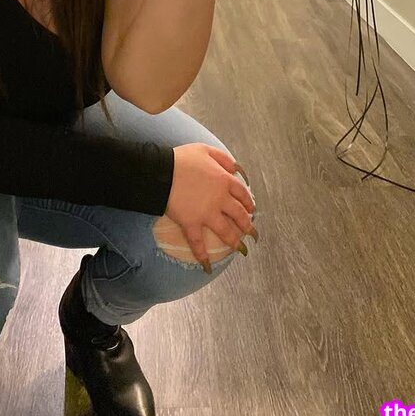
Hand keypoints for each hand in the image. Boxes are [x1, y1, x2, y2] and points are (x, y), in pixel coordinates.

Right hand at [164, 143, 257, 268]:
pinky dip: (202, 255)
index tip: (251, 210)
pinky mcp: (191, 223)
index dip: (249, 203)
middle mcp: (219, 199)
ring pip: (226, 231)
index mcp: (224, 180)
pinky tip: (207, 265)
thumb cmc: (182, 159)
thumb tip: (236, 168)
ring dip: (235, 241)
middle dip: (247, 226)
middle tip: (253, 234)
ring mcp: (206, 213)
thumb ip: (223, 158)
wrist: (162, 171)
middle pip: (239, 215)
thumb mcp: (205, 149)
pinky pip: (198, 243)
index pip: (242, 194)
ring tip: (241, 249)